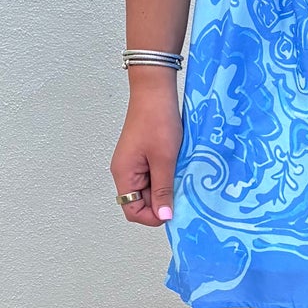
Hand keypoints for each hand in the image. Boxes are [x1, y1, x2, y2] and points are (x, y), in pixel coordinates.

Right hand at [111, 72, 181, 226]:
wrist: (155, 90)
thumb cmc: (157, 121)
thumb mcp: (164, 159)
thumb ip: (163, 190)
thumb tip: (164, 216)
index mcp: (124, 174)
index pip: (132, 210)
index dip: (153, 216)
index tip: (174, 209)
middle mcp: (125, 171)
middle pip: (141, 201)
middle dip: (162, 200)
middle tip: (183, 191)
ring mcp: (134, 163)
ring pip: (150, 188)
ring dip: (166, 187)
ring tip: (182, 177)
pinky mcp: (143, 155)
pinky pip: (154, 174)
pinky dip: (167, 175)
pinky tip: (179, 168)